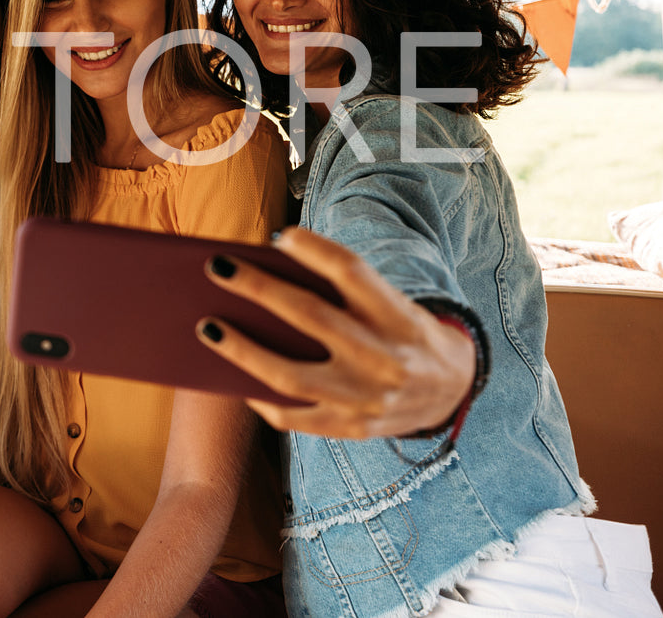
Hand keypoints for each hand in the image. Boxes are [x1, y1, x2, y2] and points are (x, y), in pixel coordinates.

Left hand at [197, 227, 475, 438]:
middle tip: (217, 268)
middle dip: (257, 288)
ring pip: (290, 375)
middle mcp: (383, 356)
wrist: (454, 388)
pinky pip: (294, 418)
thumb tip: (271, 269)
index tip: (276, 235)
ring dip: (241, 350)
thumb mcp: (391, 302)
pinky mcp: (352, 428)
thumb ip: (345, 289)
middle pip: (309, 315)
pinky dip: (260, 398)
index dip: (313, 249)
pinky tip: (234, 379)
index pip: (351, 271)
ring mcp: (366, 398)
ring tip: (208, 327)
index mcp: (397, 315)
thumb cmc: (403, 331)